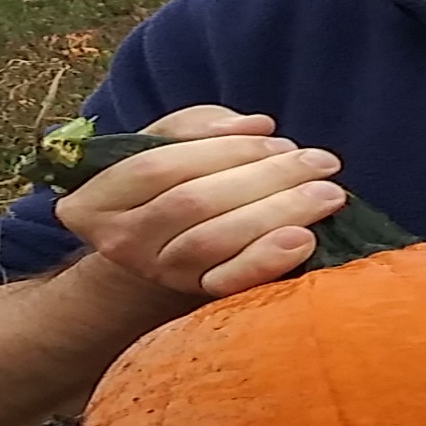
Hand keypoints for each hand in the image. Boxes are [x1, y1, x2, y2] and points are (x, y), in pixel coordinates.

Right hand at [56, 106, 347, 298]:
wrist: (165, 248)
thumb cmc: (171, 184)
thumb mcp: (168, 143)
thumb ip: (202, 126)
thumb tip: (256, 127)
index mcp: (98, 196)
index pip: (158, 166)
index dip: (223, 151)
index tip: (277, 139)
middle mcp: (120, 240)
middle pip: (192, 202)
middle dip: (264, 177)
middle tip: (320, 163)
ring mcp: (157, 273)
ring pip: (213, 241)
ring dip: (277, 212)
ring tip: (327, 193)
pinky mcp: (192, 299)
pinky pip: (228, 284)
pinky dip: (265, 261)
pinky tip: (304, 239)